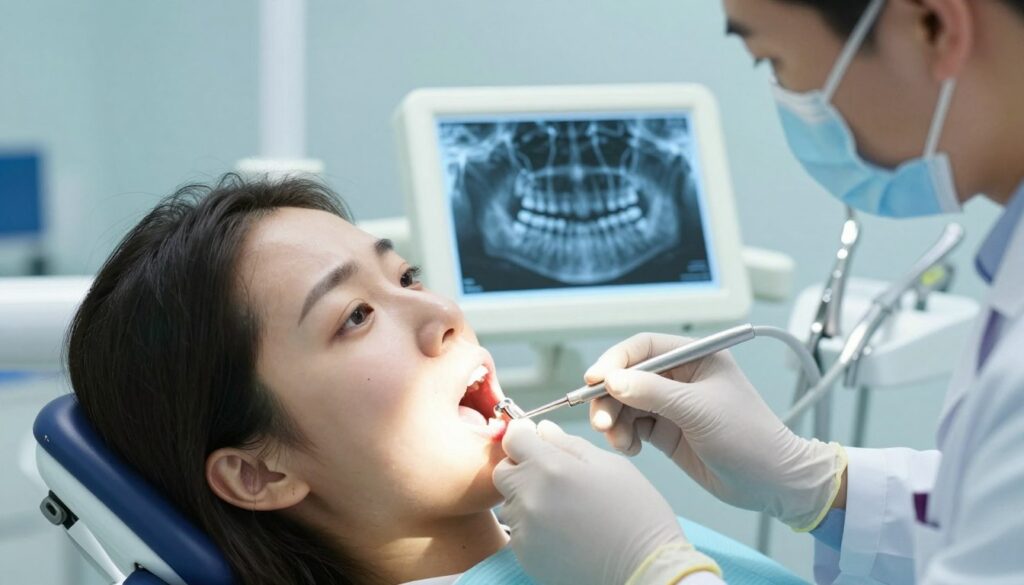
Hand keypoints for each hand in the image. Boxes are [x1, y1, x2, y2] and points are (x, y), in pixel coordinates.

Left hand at [493, 419, 718, 584]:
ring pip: (511, 504)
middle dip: (522, 469)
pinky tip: (563, 532)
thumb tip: (544, 430)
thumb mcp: (610, 466)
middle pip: (504, 472)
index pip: (513, 439)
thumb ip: (570, 445)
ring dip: (528, 500)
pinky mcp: (526, 554)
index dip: (523, 436)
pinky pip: (519, 532)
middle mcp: (530, 497)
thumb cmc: (636, 513)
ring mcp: (525, 529)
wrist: (644, 568)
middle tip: (553, 478)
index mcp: (551, 468)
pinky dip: (533, 528)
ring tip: (564, 510)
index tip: (534, 442)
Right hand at [587, 333, 845, 529]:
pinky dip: (624, 436)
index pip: (643, 348)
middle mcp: (680, 377)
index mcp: (695, 357)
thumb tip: (611, 380)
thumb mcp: (699, 410)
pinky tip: (632, 449)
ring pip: (625, 403)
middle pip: (627, 376)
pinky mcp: (666, 431)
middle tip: (602, 422)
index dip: (615, 360)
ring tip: (620, 442)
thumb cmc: (748, 437)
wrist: (772, 483)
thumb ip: (653, 392)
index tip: (594, 380)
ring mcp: (672, 405)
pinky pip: (632, 426)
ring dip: (615, 421)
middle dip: (610, 398)